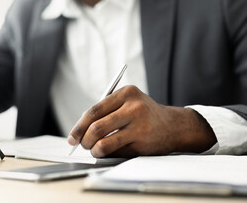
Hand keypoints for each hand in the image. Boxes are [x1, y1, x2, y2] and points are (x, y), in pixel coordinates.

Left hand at [67, 85, 216, 157]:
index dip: (79, 125)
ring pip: (104, 142)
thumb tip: (80, 129)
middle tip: (82, 145)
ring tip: (94, 150)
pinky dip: (108, 154)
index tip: (72, 136)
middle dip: (84, 140)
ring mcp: (139, 126)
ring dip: (94, 150)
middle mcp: (133, 107)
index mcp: (126, 93)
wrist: (173, 126)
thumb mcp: (128, 102)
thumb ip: (107, 111)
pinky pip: (116, 152)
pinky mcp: (142, 143)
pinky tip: (109, 152)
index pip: (94, 110)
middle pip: (96, 127)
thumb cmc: (143, 115)